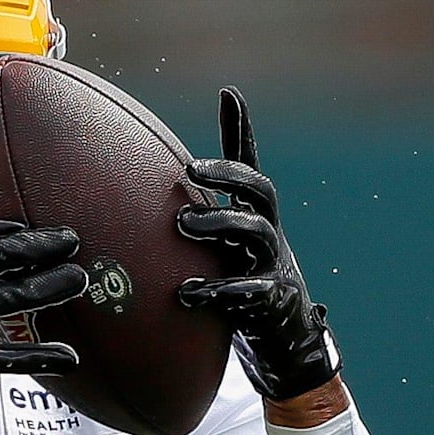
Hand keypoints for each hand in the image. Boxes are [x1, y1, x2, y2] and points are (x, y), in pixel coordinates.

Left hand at [176, 86, 342, 400]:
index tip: (229, 92)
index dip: (241, 129)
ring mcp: (273, 265)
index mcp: (254, 217)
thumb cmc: (245, 285)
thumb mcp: (223, 249)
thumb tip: (146, 200)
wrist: (287, 342)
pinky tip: (186, 292)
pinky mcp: (270, 302)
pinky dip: (217, 289)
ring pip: (254, 232)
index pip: (249, 165)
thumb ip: (198, 222)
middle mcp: (268, 233)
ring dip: (218, 223)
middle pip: (259, 189)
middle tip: (191, 169)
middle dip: (228, 174)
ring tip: (181, 225)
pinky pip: (248, 290)